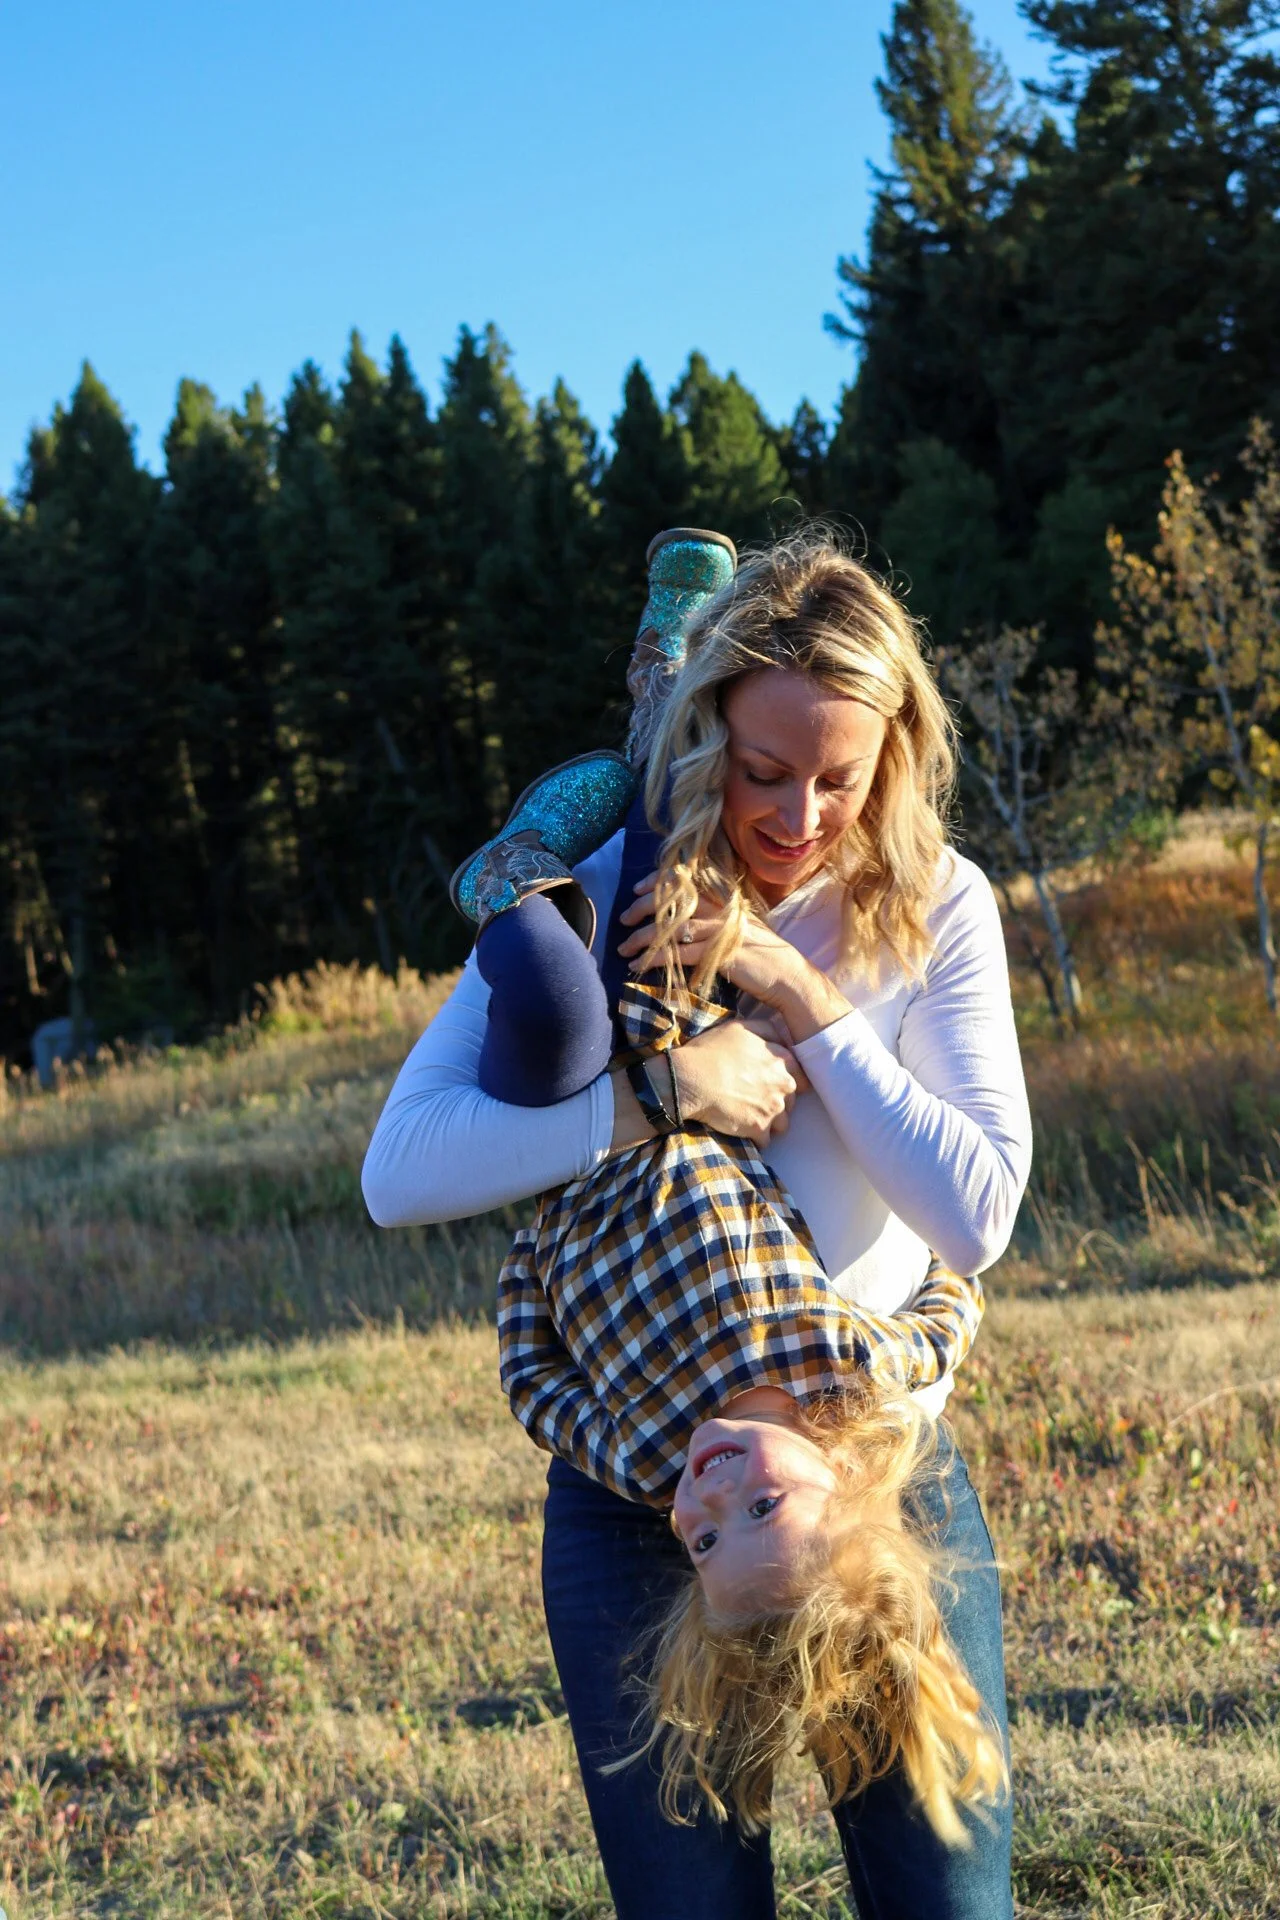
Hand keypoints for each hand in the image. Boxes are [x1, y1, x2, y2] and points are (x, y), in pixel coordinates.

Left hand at [619, 873, 847, 1041]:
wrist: (788, 975)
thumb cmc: (761, 955)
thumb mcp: (736, 928)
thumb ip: (714, 919)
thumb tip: (682, 920)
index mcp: (724, 900)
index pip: (686, 879)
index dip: (658, 880)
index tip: (637, 889)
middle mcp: (721, 909)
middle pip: (672, 900)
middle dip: (642, 908)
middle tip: (623, 919)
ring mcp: (721, 930)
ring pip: (671, 928)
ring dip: (641, 938)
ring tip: (624, 949)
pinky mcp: (719, 953)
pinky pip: (678, 953)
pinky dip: (654, 958)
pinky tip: (639, 964)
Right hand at [669, 1018, 801, 1151]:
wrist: (692, 1080)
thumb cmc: (713, 1050)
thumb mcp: (742, 1026)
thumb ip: (769, 1030)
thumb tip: (782, 1037)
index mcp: (783, 1061)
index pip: (800, 1077)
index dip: (784, 1081)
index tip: (770, 1083)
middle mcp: (784, 1086)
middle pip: (791, 1101)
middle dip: (777, 1102)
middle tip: (754, 1098)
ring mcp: (773, 1110)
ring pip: (782, 1124)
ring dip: (769, 1121)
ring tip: (749, 1115)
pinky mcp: (759, 1130)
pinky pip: (765, 1140)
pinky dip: (755, 1137)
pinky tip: (740, 1128)